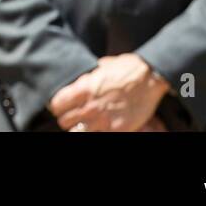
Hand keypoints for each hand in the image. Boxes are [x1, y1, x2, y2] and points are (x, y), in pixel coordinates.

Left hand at [50, 53, 168, 132]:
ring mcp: (103, 120)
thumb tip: (79, 80)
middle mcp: (90, 106)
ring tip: (85, 126)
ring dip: (80, 129)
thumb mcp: (100, 68)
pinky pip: (98, 137)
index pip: (56, 105)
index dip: (58, 107)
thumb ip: (87, 78)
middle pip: (64, 122)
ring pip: (77, 133)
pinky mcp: (117, 130)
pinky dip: (97, 133)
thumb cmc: (125, 68)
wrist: (149, 77)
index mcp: (83, 89)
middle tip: (75, 118)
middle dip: (68, 120)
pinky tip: (100, 128)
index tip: (61, 108)